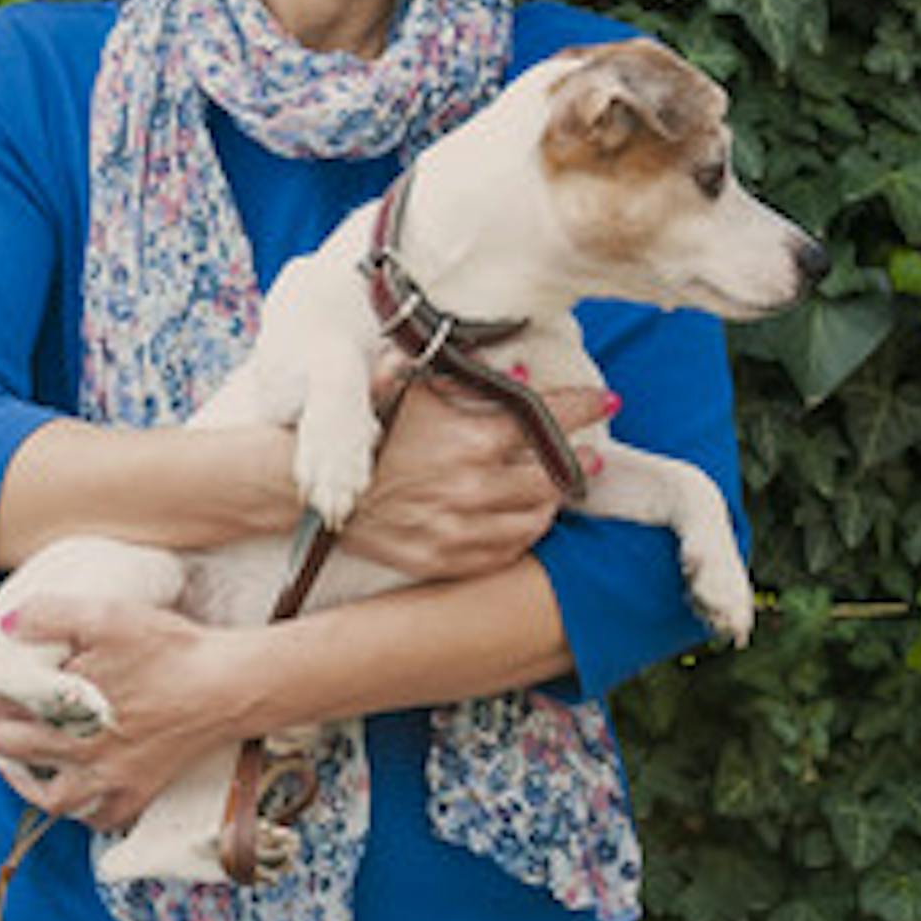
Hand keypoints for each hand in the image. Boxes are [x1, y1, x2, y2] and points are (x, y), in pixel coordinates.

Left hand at [0, 591, 244, 835]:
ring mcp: (114, 779)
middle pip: (13, 751)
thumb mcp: (108, 615)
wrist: (230, 686)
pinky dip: (81, 811)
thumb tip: (6, 625)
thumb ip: (52, 615)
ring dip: (22, 781)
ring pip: (52, 798)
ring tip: (12, 762)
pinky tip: (74, 793)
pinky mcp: (142, 792)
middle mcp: (85, 753)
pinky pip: (100, 817)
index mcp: (68, 710)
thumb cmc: (172, 649)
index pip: (0, 702)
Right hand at [335, 372, 612, 579]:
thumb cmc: (361, 431)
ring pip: (535, 519)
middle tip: (589, 455)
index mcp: (470, 438)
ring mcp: (461, 529)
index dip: (583, 407)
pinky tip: (523, 522)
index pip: (547, 419)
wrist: (314, 491)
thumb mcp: (404, 385)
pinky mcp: (445, 560)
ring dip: (551, 501)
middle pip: (553, 477)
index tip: (606, 401)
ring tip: (556, 489)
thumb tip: (511, 360)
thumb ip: (458, 371)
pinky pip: (504, 554)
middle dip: (577, 461)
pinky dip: (521, 537)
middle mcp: (474, 487)